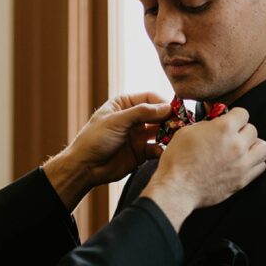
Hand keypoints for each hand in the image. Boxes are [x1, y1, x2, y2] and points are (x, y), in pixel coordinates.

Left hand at [43, 93, 169, 210]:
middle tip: (180, 124)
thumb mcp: (117, 121)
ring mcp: (138, 135)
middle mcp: (133, 118)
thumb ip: (141, 113)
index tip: (173, 110)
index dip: (163, 103)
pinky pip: (157, 148)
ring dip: (169, 134)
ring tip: (176, 137)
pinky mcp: (141, 153)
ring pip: (160, 131)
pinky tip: (166, 151)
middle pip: (158, 114)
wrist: (85, 167)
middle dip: (169, 119)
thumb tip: (166, 107)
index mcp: (124, 104)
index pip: (150, 98)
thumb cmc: (94, 139)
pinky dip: (163, 149)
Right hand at [142, 106, 265, 229]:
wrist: (177, 188)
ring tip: (243, 149)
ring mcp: (242, 163)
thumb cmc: (177, 160)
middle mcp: (237, 144)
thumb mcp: (187, 132)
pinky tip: (242, 163)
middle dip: (242, 131)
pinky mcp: (243, 180)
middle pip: (253, 130)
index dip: (235, 116)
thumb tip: (215, 125)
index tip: (230, 121)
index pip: (243, 113)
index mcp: (224, 128)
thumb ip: (206, 125)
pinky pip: (261, 167)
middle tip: (232, 137)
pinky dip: (254, 163)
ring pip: (264, 148)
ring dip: (254, 146)